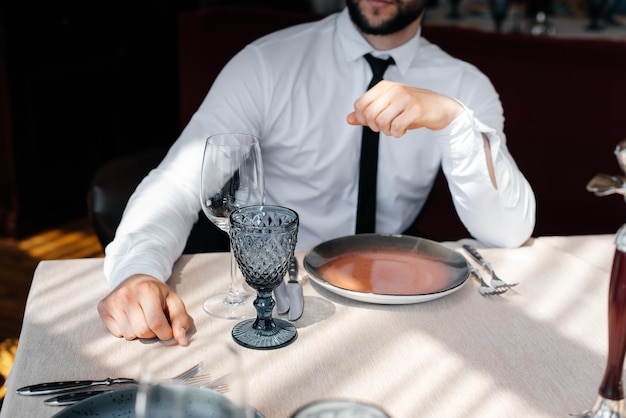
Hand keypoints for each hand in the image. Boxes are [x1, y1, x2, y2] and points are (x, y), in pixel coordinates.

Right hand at [97, 274, 191, 345]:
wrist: (135, 280)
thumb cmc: (157, 294)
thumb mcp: (173, 302)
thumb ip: (181, 320)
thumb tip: (182, 342)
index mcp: (147, 290)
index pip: (156, 324)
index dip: (165, 333)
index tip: (167, 329)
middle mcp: (127, 294)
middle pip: (142, 331)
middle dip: (152, 333)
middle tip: (153, 321)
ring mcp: (113, 301)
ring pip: (129, 335)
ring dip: (139, 333)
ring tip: (141, 318)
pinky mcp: (103, 308)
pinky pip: (117, 334)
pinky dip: (126, 331)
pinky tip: (129, 318)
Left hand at [346, 80, 463, 136]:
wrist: (441, 108)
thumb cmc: (411, 109)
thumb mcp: (388, 108)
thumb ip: (368, 113)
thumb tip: (349, 119)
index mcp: (384, 86)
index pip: (360, 105)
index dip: (363, 119)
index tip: (374, 123)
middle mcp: (393, 89)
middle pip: (369, 115)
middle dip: (375, 127)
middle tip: (386, 127)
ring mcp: (405, 98)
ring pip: (382, 122)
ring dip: (387, 131)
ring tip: (395, 128)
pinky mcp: (415, 109)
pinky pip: (396, 127)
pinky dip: (397, 133)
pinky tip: (403, 130)